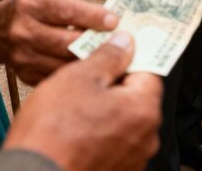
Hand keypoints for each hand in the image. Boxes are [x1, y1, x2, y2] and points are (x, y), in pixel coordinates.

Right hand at [0, 0, 118, 84]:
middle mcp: (24, 31)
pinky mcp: (25, 76)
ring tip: (112, 60)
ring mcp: (22, 57)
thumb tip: (110, 23)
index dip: (92, 17)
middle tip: (119, 45)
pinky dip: (76, 77)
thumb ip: (73, 10)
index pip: (66, 12)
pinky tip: (92, 73)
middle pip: (66, 44)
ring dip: (90, 64)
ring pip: (64, 65)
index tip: (114, 21)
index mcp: (32, 5)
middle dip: (95, 45)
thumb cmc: (30, 11)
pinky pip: (57, 78)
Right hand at [4, 31, 161, 170]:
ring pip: (124, 120)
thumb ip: (109, 57)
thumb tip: (125, 42)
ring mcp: (132, 160)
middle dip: (116, 84)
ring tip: (76, 106)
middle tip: (88, 77)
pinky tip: (76, 130)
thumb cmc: (52, 131)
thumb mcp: (79, 77)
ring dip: (107, 109)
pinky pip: (114, 142)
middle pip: (137, 97)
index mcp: (143, 110)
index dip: (129, 56)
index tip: (114, 50)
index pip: (148, 70)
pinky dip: (101, 133)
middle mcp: (146, 138)